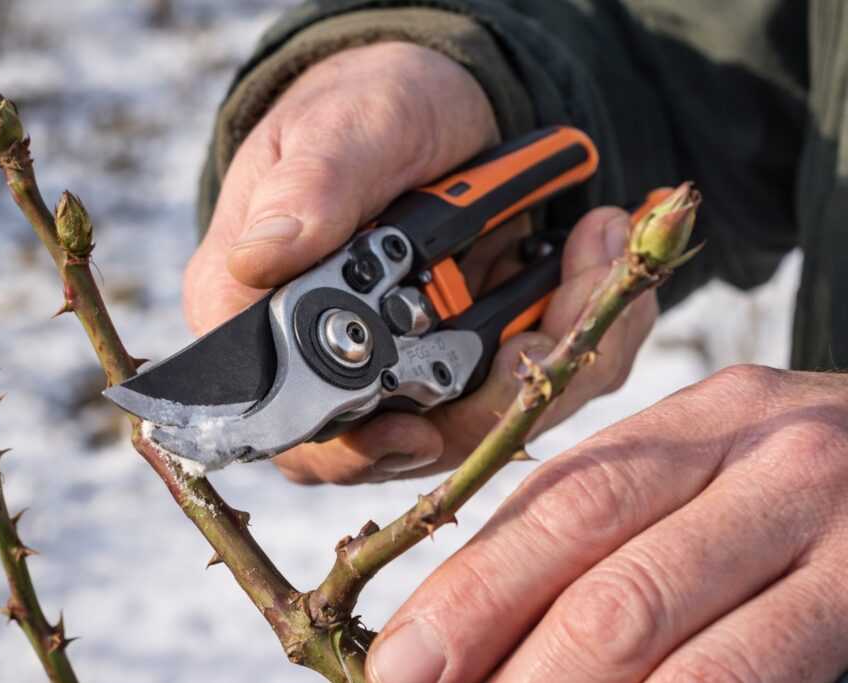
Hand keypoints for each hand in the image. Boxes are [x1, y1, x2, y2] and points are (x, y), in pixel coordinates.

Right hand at [185, 42, 655, 483]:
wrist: (435, 103)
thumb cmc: (368, 108)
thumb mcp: (340, 127)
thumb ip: (310, 188)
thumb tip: (261, 257)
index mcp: (263, 318)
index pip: (294, 429)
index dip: (358, 445)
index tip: (423, 420)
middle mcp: (333, 364)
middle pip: (407, 441)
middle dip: (496, 388)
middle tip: (560, 298)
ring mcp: (410, 372)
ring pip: (490, 423)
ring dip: (558, 350)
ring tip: (591, 250)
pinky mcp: (474, 364)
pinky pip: (538, 386)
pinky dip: (583, 330)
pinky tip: (594, 254)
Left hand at [366, 366, 847, 681]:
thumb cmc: (808, 492)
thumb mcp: (710, 479)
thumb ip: (612, 532)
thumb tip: (480, 626)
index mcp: (696, 424)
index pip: (556, 505)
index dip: (469, 592)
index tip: (400, 662)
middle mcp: (763, 460)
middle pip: (598, 568)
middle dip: (497, 656)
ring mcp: (833, 528)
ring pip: (661, 629)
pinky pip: (750, 673)